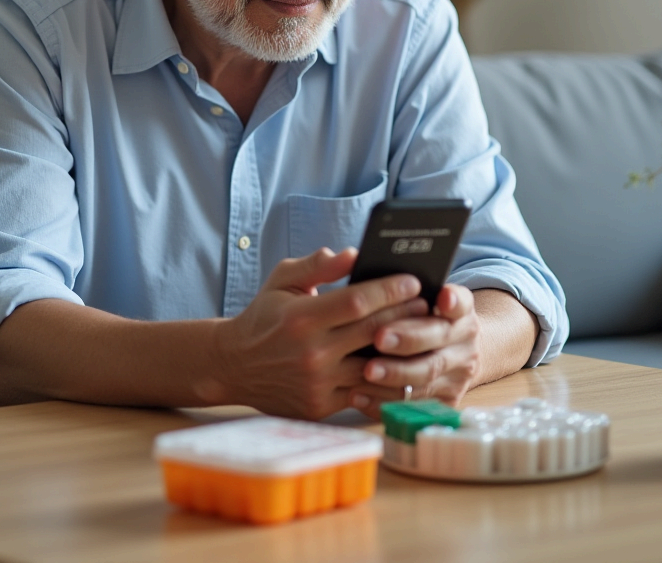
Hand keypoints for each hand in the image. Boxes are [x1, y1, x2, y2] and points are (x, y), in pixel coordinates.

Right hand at [213, 248, 428, 419]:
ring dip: (403, 351)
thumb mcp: (283, 280)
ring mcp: (317, 383)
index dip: (389, 291)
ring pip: (375, 368)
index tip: (412, 280)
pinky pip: (364, 394)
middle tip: (428, 304)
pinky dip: (386, 380)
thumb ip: (318, 266)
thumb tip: (352, 253)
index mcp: (302, 317)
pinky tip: (403, 365)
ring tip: (423, 335)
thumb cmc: (264, 316)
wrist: (233, 365)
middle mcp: (311, 352)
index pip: (357, 302)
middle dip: (406, 316)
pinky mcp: (320, 406)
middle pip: (373, 332)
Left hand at [347, 284, 480, 418]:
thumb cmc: (419, 319)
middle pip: (439, 339)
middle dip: (409, 339)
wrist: (451, 354)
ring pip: (426, 376)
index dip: (452, 300)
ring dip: (395, 374)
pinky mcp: (444, 401)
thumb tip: (353, 261)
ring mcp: (458, 373)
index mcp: (459, 309)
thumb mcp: (419, 298)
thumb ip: (396, 285)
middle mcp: (465, 340)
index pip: (460, 301)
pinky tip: (358, 394)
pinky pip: (413, 405)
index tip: (442, 297)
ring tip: (367, 371)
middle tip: (380, 337)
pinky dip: (383, 401)